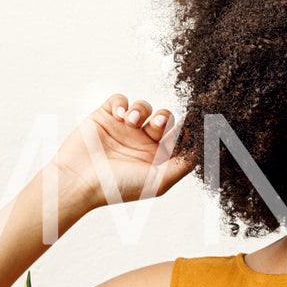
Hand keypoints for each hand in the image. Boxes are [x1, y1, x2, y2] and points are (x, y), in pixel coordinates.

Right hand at [49, 94, 195, 209]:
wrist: (79, 182)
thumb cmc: (118, 187)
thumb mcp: (158, 181)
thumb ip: (183, 164)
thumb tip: (207, 147)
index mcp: (157, 157)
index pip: (179, 136)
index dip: (188, 127)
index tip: (196, 118)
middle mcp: (143, 141)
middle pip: (164, 119)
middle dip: (163, 119)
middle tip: (155, 126)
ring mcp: (124, 128)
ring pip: (144, 107)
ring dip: (142, 110)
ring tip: (131, 122)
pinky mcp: (106, 116)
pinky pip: (120, 99)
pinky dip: (123, 103)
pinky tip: (120, 117)